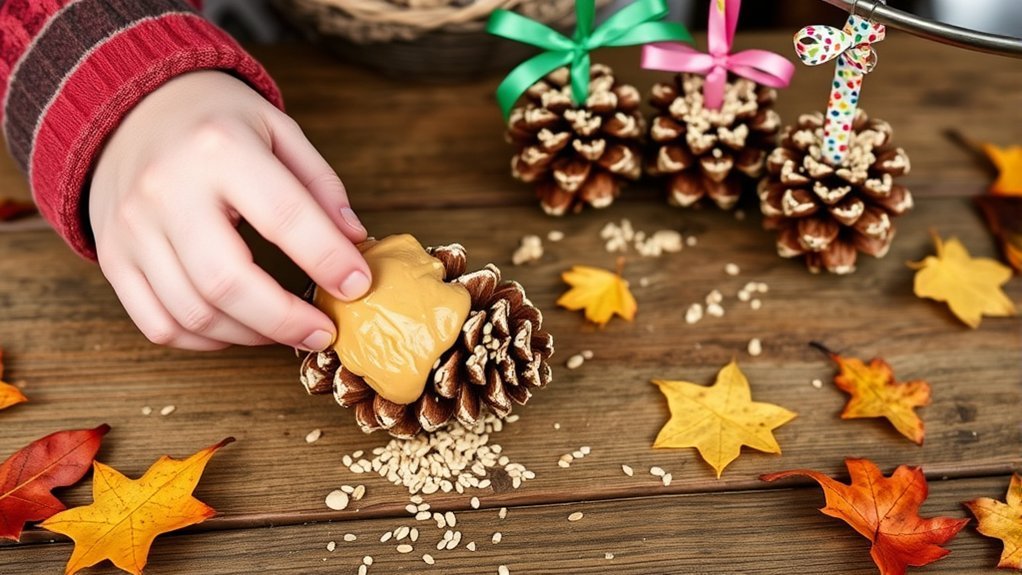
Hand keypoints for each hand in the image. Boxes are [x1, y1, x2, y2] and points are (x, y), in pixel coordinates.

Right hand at [89, 71, 368, 350]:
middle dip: (286, 320)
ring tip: (287, 330)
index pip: (282, 216)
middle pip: (227, 282)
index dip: (328, 260)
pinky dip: (204, 341)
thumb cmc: (216, 121)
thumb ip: (320, 185)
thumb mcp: (278, 129)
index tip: (359, 286)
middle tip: (323, 331)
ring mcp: (132, 228)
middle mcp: (167, 189)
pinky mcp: (113, 258)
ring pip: (193, 313)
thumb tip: (354, 243)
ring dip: (252, 336)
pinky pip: (158, 324)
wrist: (129, 106)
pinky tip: (238, 329)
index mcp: (220, 148)